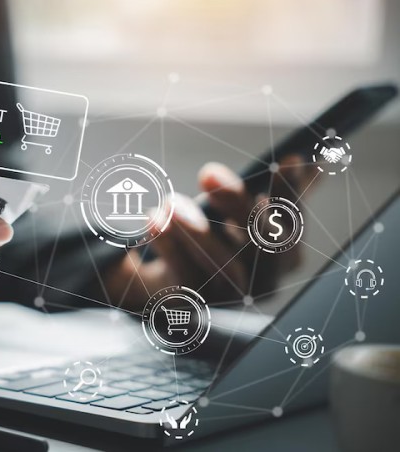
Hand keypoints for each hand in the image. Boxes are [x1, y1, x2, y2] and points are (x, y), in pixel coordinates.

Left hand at [108, 156, 312, 306]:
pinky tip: (153, 218)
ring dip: (195, 232)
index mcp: (285, 256)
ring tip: (170, 202)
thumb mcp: (247, 214)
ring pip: (220, 268)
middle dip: (236, 207)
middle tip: (208, 172)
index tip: (288, 159)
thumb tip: (311, 158)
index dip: (294, 194)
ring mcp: (228, 299)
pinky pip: (184, 276)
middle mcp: (262, 282)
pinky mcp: (192, 306)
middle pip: (261, 249)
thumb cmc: (221, 241)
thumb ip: (278, 191)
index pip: (294, 223)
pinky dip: (167, 245)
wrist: (177, 286)